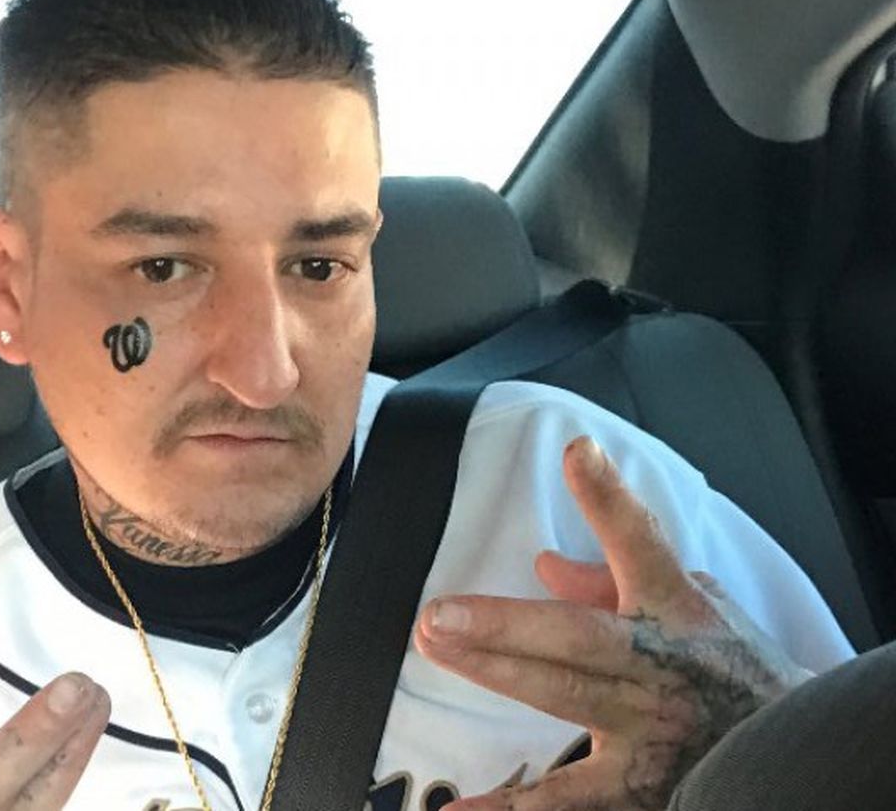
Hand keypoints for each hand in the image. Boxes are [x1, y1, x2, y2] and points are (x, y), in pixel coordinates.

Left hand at [414, 436, 812, 810]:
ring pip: (563, 695)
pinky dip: (511, 809)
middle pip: (577, 637)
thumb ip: (612, 582)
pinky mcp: (639, 782)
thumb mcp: (690, 604)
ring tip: (436, 646)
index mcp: (676, 608)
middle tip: (437, 611)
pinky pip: (567, 798)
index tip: (577, 452)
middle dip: (504, 622)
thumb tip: (543, 566)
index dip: (610, 498)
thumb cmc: (730, 665)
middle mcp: (660, 663)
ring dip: (495, 671)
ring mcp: (647, 725)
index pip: (642, 542)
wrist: (792, 748)